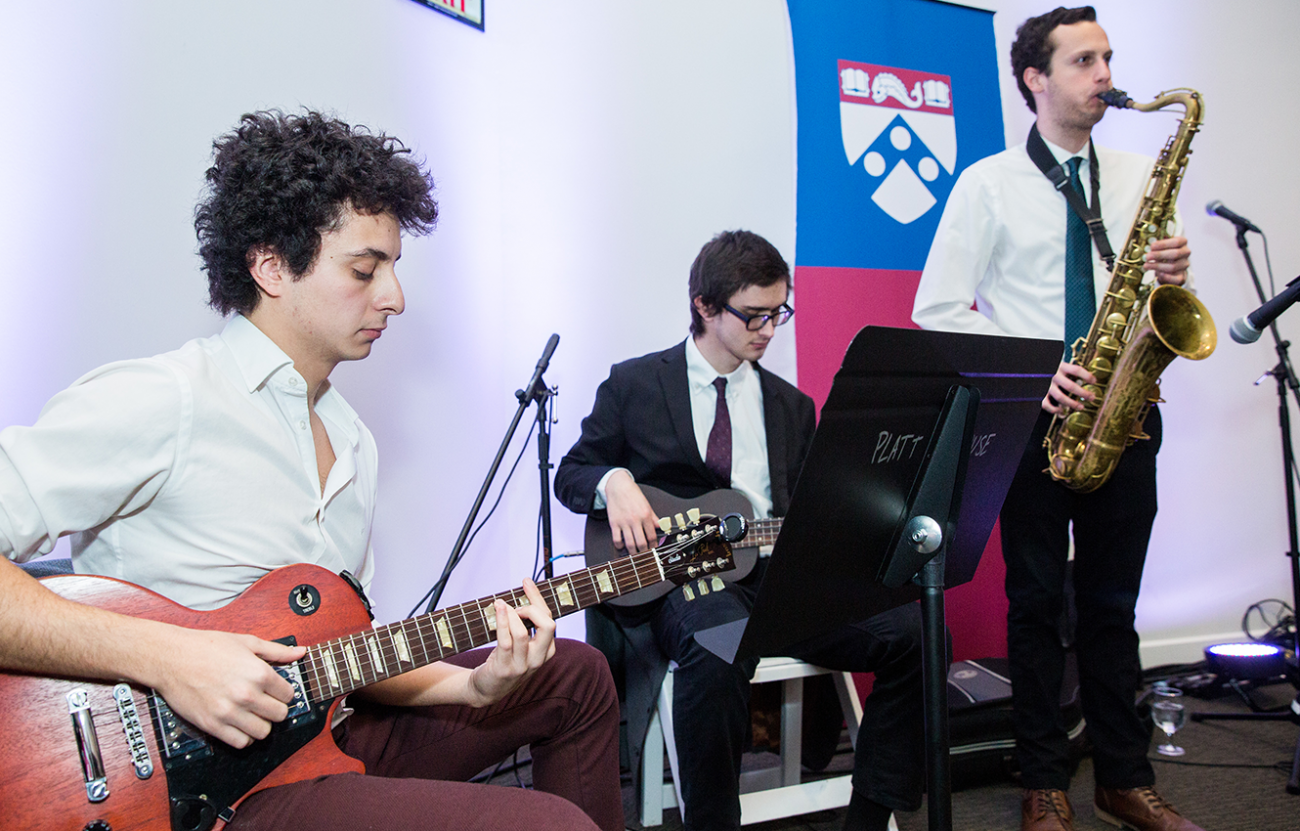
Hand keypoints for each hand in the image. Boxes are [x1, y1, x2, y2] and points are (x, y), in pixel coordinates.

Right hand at [150, 629, 305, 748]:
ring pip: (263, 732)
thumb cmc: (206, 647)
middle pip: (280, 715)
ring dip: (261, 724)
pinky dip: (244, 737)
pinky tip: (240, 724)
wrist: (170, 657)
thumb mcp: (246, 642)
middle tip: (265, 702)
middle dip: (275, 709)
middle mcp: (247, 694)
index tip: (275, 691)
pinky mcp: (212, 725)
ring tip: (252, 714)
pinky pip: (241, 743)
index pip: (289, 695)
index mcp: (259, 673)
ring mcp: (229, 712)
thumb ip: (276, 650)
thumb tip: (300, 652)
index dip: (284, 692)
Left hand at [466, 579, 556, 706]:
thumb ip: (525, 624)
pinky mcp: (505, 669)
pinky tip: (497, 610)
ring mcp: (522, 666)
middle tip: (516, 604)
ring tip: (501, 605)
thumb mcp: (521, 644)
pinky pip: (505, 642)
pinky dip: (502, 622)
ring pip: (522, 633)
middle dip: (532, 607)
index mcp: (547, 650)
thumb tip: (522, 595)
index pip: (549, 619)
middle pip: (547, 625)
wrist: (486, 689)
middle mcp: (538, 659)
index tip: (526, 582)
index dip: (538, 598)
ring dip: (511, 614)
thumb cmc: (503, 660)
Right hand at [604, 470, 660, 553]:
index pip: (652, 536)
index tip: (653, 549)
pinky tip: (622, 546)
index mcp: (645, 516)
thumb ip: (654, 518)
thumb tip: (662, 526)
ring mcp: (624, 523)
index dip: (654, 546)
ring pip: (629, 544)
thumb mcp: (647, 505)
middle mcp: (635, 520)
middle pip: (642, 543)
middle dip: (644, 552)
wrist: (618, 486)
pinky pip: (616, 539)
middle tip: (644, 555)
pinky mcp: (614, 523)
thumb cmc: (633, 495)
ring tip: (634, 554)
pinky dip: (619, 546)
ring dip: (633, 552)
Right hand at [1043, 361, 1096, 413]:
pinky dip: (1054, 410)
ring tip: (1081, 407)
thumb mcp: (1061, 365)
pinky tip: (1061, 411)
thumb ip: (1071, 370)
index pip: (1076, 370)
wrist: (1034, 371)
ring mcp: (1046, 386)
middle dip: (1083, 393)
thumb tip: (1090, 377)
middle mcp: (1054, 376)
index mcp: (1060, 367)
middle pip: (1071, 386)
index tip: (1094, 381)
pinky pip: (1046, 404)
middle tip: (1091, 397)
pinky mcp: (1040, 394)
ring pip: (1060, 397)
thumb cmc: (1051, 369)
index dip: (1087, 376)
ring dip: (1072, 404)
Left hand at [1145, 236, 1190, 284]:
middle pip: (1176, 254)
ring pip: (1173, 266)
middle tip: (1148, 256)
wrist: (1169, 268)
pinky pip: (1176, 278)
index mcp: (1182, 242)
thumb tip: (1150, 246)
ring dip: (1158, 266)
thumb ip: (1157, 245)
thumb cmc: (1164, 253)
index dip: (1164, 244)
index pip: (1177, 242)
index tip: (1152, 246)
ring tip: (1146, 265)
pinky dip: (1167, 277)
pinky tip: (1159, 274)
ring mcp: (1185, 265)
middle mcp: (1186, 253)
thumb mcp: (1161, 246)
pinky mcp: (1182, 276)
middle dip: (1159, 255)